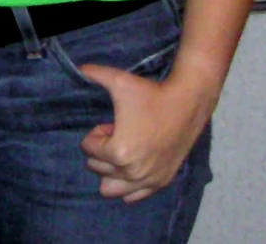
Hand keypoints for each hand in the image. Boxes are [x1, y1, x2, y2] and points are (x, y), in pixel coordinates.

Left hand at [76, 66, 211, 203]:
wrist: (187, 104)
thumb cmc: (151, 94)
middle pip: (97, 167)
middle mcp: (132, 172)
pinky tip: (133, 165)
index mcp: (118, 152)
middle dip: (102, 150)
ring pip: (110, 188)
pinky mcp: (161, 182)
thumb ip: (94, 74)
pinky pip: (133, 196)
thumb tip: (78, 68)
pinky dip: (127, 185)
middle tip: (118, 134)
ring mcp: (148, 181)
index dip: (96, 133)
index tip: (111, 123)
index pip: (88, 149)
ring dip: (109, 170)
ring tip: (123, 151)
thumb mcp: (119, 80)